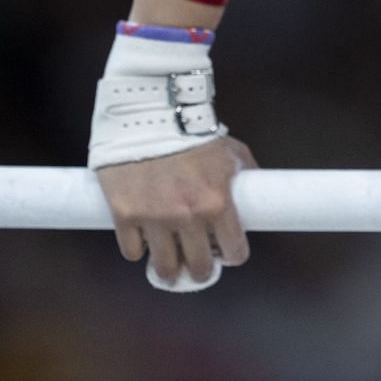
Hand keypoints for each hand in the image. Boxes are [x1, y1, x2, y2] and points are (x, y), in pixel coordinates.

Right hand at [96, 134, 257, 284]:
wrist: (150, 111)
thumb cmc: (193, 130)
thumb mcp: (231, 150)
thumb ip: (245, 174)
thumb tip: (256, 191)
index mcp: (217, 202)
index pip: (234, 251)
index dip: (232, 255)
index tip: (227, 254)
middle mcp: (187, 216)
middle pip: (198, 267)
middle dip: (200, 269)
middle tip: (197, 264)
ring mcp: (154, 218)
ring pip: (164, 267)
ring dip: (169, 269)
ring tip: (170, 264)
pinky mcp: (124, 214)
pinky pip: (132, 251)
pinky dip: (138, 248)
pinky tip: (143, 239)